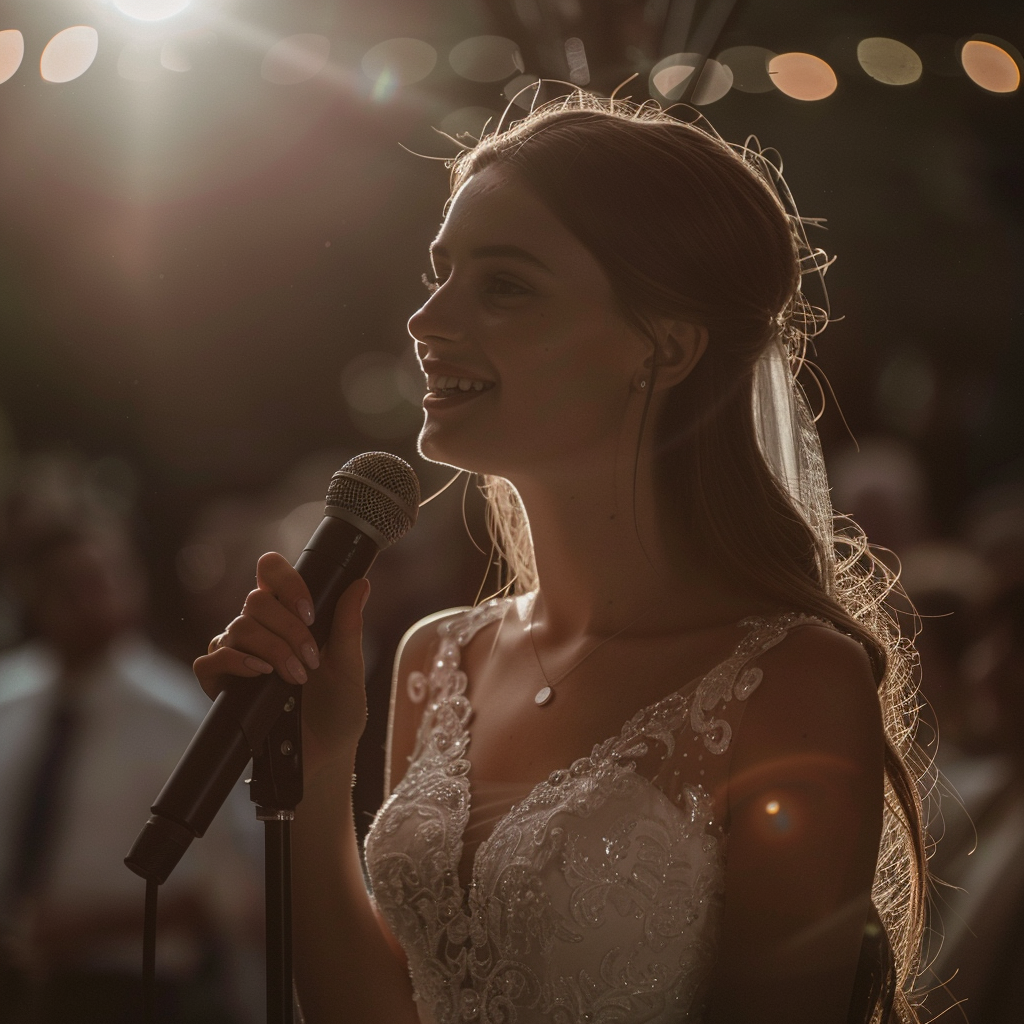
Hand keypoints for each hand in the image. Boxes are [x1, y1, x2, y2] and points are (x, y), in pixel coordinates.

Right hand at [193, 552, 370, 776]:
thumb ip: (349, 626)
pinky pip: (211, 657)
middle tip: (311, 660)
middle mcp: (261, 629)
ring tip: (296, 678)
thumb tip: (360, 585)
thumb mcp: (350, 667)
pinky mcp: (220, 683)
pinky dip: (235, 661)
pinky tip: (260, 673)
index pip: (271, 573)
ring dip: (272, 649)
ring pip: (237, 626)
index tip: (309, 610)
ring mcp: (238, 654)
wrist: (323, 756)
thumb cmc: (338, 710)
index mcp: (290, 617)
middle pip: (256, 599)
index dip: (286, 580)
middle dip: (288, 628)